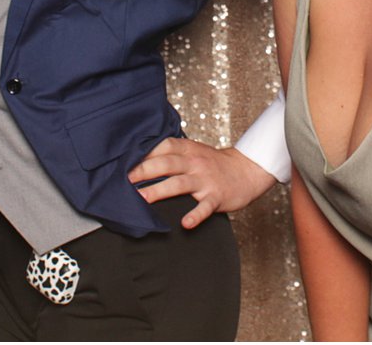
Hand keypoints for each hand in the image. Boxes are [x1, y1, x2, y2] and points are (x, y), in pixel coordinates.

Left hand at [128, 139, 276, 228]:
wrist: (247, 171)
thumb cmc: (214, 163)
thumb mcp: (195, 151)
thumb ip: (173, 154)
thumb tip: (142, 158)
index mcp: (188, 150)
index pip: (164, 146)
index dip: (144, 153)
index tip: (125, 161)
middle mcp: (195, 163)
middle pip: (167, 164)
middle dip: (144, 171)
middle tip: (125, 180)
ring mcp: (206, 180)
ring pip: (179, 184)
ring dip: (159, 191)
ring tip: (142, 199)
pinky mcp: (216, 197)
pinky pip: (204, 207)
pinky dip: (195, 215)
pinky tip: (185, 223)